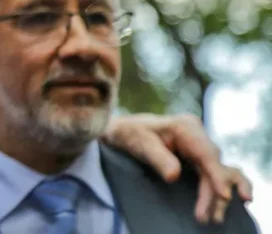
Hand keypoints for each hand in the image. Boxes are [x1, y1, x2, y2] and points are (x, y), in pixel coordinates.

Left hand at [102, 113, 253, 224]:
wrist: (123, 130)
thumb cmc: (130, 134)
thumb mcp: (140, 144)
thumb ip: (158, 158)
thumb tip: (174, 176)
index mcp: (187, 127)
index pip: (207, 154)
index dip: (217, 176)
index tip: (224, 195)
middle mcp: (197, 135)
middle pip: (214, 166)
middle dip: (215, 192)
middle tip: (211, 217)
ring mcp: (197, 146)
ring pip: (215, 173)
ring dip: (216, 195)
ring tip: (214, 218)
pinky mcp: (195, 157)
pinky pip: (209, 174)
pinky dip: (212, 190)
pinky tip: (215, 206)